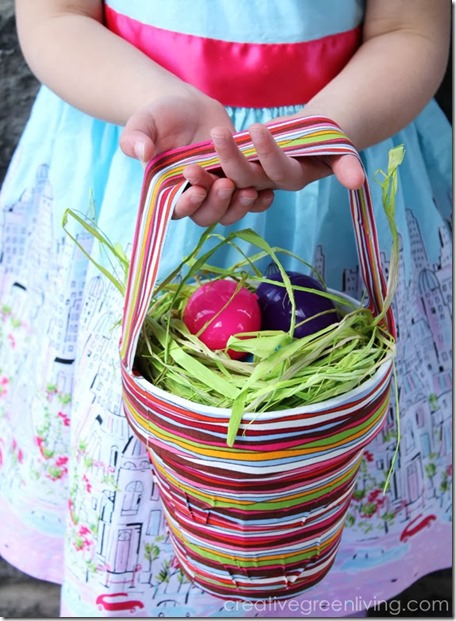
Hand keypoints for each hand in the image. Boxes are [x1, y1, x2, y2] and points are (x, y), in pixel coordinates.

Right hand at [120, 93, 268, 225]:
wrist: (190, 108)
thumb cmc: (162, 116)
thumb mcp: (144, 122)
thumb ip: (136, 137)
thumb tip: (141, 152)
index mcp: (167, 191)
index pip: (176, 211)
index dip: (188, 205)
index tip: (196, 188)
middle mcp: (192, 199)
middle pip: (206, 216)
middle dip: (217, 204)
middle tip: (226, 183)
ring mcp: (216, 194)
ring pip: (228, 214)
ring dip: (238, 206)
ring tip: (248, 190)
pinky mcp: (236, 185)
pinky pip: (248, 203)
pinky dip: (257, 203)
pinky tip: (266, 194)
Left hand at [178, 122, 365, 225]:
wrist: (309, 137)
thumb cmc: (326, 140)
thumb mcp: (338, 149)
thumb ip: (345, 164)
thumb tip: (357, 181)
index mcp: (291, 178)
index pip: (278, 170)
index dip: (269, 152)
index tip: (258, 127)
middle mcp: (268, 183)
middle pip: (248, 175)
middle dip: (232, 156)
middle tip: (218, 131)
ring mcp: (250, 178)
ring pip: (228, 177)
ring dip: (213, 164)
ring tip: (192, 144)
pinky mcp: (236, 170)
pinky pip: (218, 173)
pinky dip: (206, 167)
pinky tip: (188, 159)